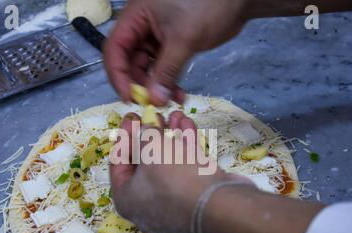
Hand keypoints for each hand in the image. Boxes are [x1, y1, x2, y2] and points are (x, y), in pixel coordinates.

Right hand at [104, 0, 250, 105]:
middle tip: (152, 104)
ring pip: (147, 68)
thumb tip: (155, 100)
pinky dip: (168, 82)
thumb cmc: (207, 8)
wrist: (236, 2)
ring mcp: (155, 36)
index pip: (115, 49)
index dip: (118, 75)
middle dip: (140, 84)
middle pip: (129, 61)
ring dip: (156, 87)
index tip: (128, 97)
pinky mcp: (171, 45)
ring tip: (170, 101)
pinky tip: (178, 95)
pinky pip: (163, 68)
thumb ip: (166, 71)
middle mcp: (141, 26)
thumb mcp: (183, 40)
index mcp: (136, 16)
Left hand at [109, 111, 252, 232]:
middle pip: (144, 163)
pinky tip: (188, 125)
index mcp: (127, 200)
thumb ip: (145, 134)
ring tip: (175, 115)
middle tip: (154, 116)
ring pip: (168, 164)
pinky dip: (186, 148)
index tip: (132, 117)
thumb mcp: (152, 149)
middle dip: (151, 135)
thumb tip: (146, 129)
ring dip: (171, 137)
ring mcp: (174, 204)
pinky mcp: (196, 199)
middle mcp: (147, 206)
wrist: (222, 208)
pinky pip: (185, 169)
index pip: (118, 164)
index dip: (124, 137)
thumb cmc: (175, 179)